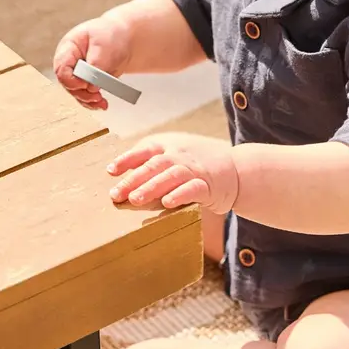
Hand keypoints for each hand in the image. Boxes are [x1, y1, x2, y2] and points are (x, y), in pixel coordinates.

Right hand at [53, 15, 131, 109]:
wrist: (123, 37)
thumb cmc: (111, 35)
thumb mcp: (103, 47)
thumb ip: (96, 67)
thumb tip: (91, 87)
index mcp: (68, 48)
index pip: (61, 69)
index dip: (71, 80)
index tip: (86, 84)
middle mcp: (69, 62)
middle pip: (68, 84)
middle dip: (82, 93)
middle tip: (98, 96)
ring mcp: (77, 73)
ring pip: (76, 93)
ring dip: (89, 100)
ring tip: (102, 103)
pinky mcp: (86, 81)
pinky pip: (86, 95)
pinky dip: (93, 102)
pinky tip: (102, 105)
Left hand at [106, 132, 238, 212]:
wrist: (237, 170)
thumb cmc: (198, 164)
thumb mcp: (175, 154)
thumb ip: (152, 161)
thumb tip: (121, 174)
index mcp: (170, 145)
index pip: (145, 149)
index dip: (127, 159)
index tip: (111, 171)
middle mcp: (181, 155)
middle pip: (155, 164)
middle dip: (134, 179)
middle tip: (116, 194)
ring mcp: (196, 169)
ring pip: (172, 175)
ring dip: (152, 187)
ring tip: (135, 199)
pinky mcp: (209, 185)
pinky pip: (193, 188)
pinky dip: (180, 194)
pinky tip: (167, 202)